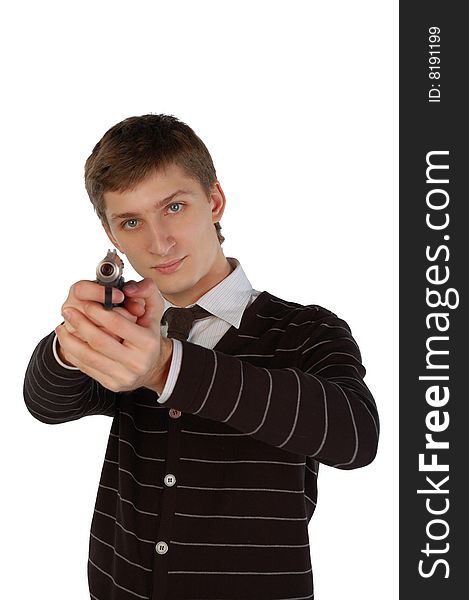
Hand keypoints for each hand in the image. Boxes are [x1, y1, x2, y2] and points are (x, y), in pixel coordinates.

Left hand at [56, 278, 172, 393]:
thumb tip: (127, 288)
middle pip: (99, 340)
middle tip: (67, 311)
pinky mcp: (111, 384)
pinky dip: (73, 352)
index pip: (117, 324)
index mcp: (148, 342)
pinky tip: (67, 341)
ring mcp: (124, 376)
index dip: (98, 311)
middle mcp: (137, 361)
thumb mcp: (154, 310)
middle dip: (80, 323)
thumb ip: (146, 290)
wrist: (152, 365)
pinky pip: (86, 367)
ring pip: (88, 356)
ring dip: (70, 340)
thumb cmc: (148, 334)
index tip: (86, 303)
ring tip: (61, 326)